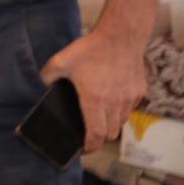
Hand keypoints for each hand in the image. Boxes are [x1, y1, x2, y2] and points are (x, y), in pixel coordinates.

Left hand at [40, 28, 147, 153]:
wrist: (121, 35)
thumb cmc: (90, 49)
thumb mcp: (60, 61)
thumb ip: (47, 77)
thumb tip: (43, 87)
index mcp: (95, 99)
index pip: (95, 135)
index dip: (89, 147)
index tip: (83, 149)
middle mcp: (115, 102)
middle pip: (110, 134)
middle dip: (99, 137)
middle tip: (89, 132)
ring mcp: (130, 97)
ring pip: (121, 122)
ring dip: (110, 124)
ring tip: (99, 116)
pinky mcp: (140, 91)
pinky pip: (130, 109)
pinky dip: (121, 110)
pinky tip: (111, 100)